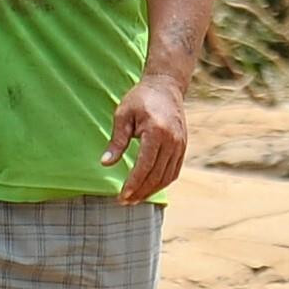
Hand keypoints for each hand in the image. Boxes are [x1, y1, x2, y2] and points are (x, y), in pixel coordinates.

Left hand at [105, 73, 189, 203]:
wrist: (165, 86)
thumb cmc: (140, 99)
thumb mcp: (123, 116)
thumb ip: (116, 141)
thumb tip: (106, 163)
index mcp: (156, 132)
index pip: (145, 165)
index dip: (134, 184)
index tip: (122, 196)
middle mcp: (172, 140)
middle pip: (156, 175)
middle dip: (140, 191)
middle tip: (124, 202)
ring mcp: (180, 144)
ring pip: (167, 176)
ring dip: (151, 190)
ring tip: (135, 198)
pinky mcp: (183, 146)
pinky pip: (174, 171)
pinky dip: (162, 182)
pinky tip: (150, 188)